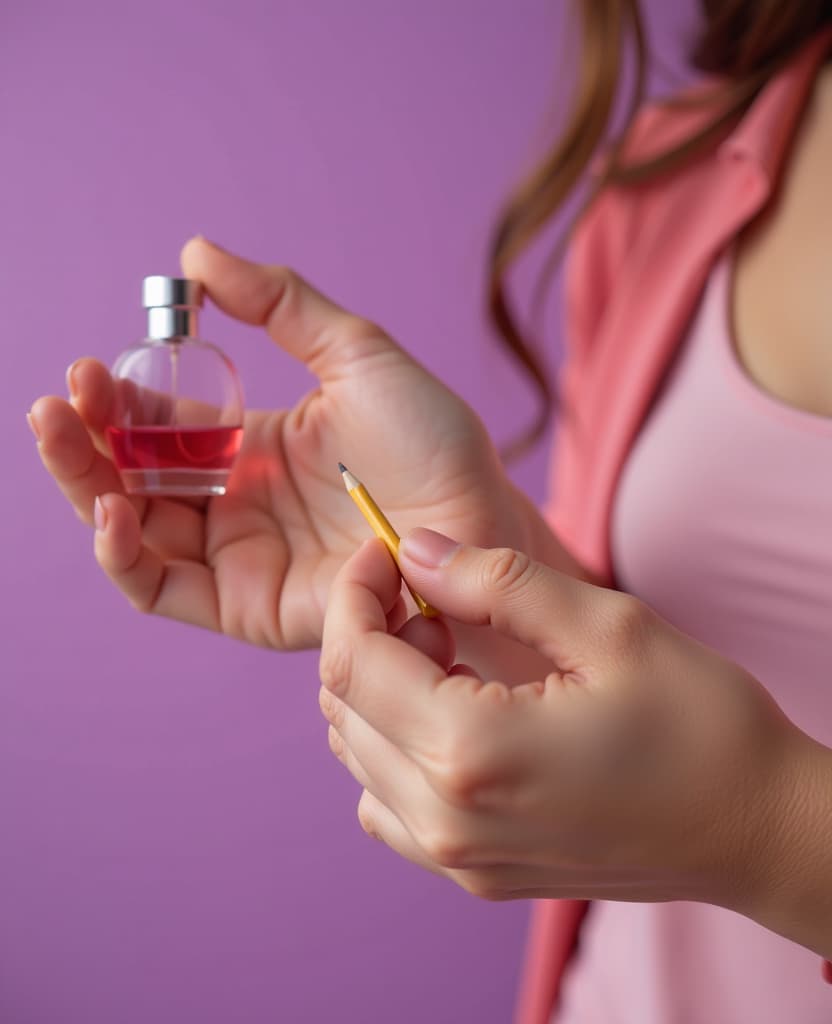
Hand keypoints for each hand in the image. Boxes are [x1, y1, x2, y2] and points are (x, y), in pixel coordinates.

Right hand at [29, 237, 536, 648]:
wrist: (477, 517)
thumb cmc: (432, 441)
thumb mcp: (355, 353)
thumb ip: (279, 304)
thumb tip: (194, 253)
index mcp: (253, 447)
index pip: (160, 426)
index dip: (119, 400)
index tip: (92, 368)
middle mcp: (235, 504)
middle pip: (132, 479)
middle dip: (84, 442)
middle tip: (61, 403)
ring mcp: (237, 558)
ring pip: (132, 533)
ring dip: (86, 490)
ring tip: (64, 437)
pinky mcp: (246, 607)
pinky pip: (162, 588)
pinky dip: (123, 557)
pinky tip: (113, 512)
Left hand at [319, 530, 807, 915]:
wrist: (758, 829)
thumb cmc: (701, 725)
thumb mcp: (606, 626)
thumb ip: (494, 580)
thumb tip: (413, 548)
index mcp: (471, 752)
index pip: (353, 661)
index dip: (355, 591)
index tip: (386, 550)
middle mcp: (446, 821)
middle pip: (343, 708)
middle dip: (367, 632)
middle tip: (432, 595)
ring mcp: (457, 859)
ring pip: (356, 756)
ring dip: (380, 689)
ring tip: (451, 652)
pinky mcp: (475, 874)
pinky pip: (388, 805)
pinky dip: (393, 746)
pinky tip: (454, 712)